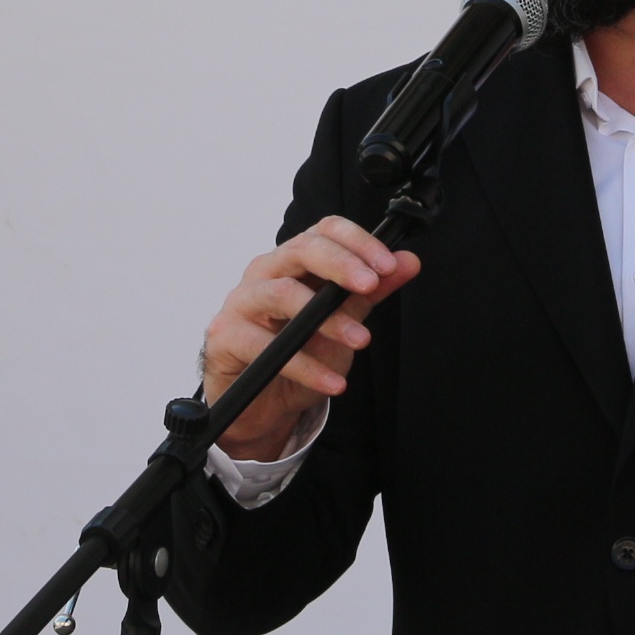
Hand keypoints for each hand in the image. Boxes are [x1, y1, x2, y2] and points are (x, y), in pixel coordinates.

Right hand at [201, 217, 420, 462]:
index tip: (388, 265)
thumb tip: (408, 262)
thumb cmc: (298, 354)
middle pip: (301, 249)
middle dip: (340, 264)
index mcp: (294, 260)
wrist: (263, 402)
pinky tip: (333, 382)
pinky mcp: (225, 336)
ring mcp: (242, 301)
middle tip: (371, 285)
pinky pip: (266, 346)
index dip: (357, 241)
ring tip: (361, 341)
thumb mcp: (342, 321)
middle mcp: (266, 272)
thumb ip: (370, 291)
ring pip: (281, 293)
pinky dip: (305, 367)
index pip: (325, 231)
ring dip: (327, 319)